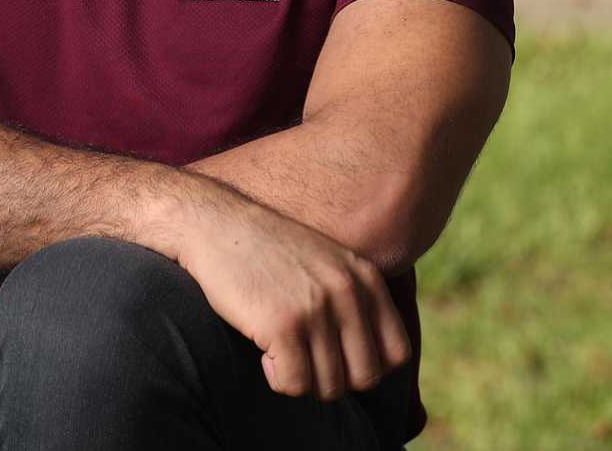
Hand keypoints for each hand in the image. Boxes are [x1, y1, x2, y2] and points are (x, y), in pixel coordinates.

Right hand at [170, 184, 411, 402]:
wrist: (214, 225)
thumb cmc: (266, 249)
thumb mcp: (328, 261)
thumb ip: (355, 298)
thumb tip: (372, 363)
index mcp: (365, 278)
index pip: (397, 352)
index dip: (367, 365)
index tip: (336, 357)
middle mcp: (348, 293)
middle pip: (365, 377)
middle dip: (334, 379)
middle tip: (304, 359)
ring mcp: (316, 309)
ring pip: (328, 386)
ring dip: (302, 378)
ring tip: (280, 350)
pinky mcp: (283, 324)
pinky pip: (294, 384)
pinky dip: (277, 379)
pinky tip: (263, 351)